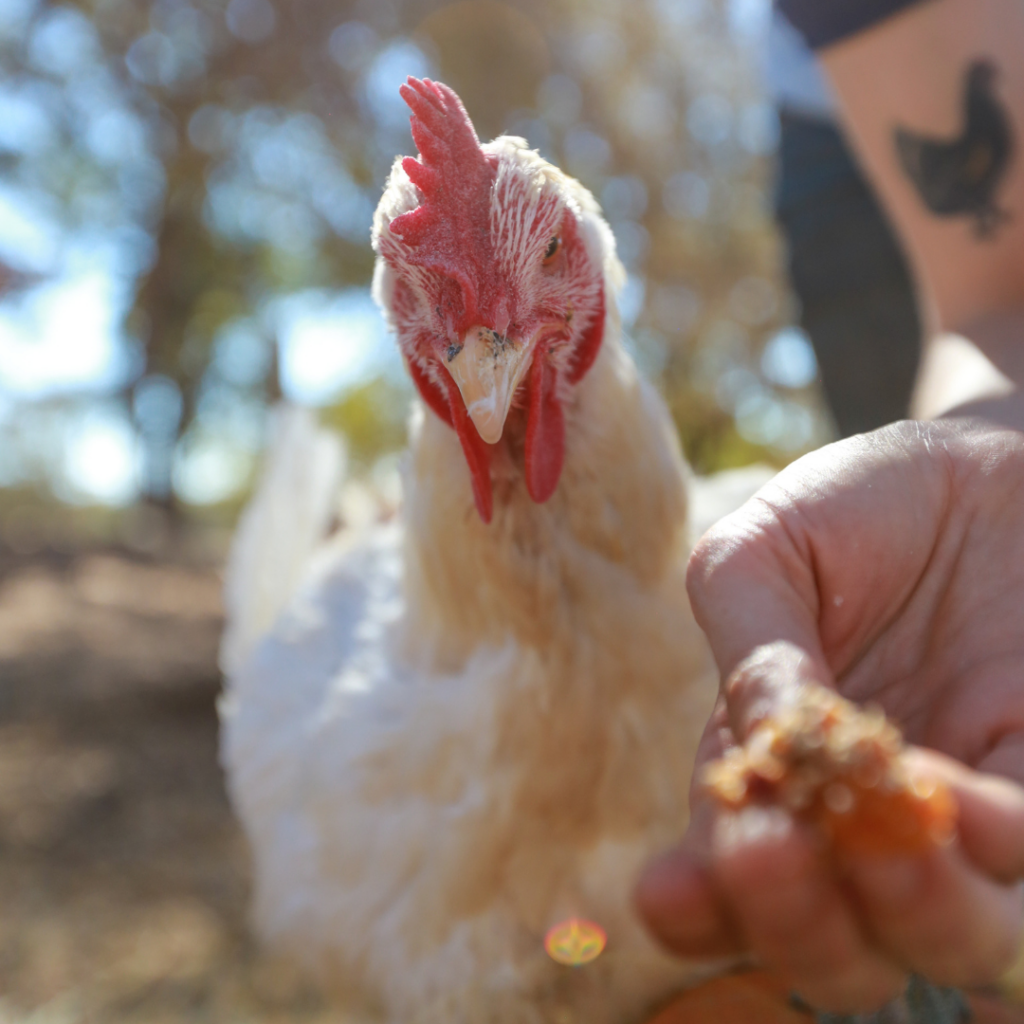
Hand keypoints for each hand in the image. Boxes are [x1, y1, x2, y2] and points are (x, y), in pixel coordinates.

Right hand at [637, 419, 1023, 1012]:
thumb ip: (752, 641)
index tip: (668, 890)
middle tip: (771, 851)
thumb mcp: (769, 550)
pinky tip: (950, 799)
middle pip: (832, 950)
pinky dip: (989, 845)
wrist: (988, 465)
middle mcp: (859, 823)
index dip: (696, 907)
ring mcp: (960, 823)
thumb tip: (764, 742)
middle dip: (794, 926)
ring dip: (906, 916)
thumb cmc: (861, 505)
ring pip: (942, 945)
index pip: (724, 880)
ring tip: (885, 840)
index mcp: (772, 771)